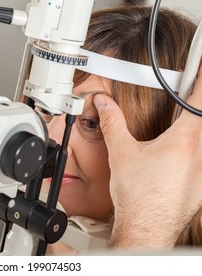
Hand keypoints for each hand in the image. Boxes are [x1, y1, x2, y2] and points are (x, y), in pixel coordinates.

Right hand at [93, 67, 201, 248]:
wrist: (146, 228)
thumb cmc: (137, 197)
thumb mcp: (121, 153)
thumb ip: (113, 122)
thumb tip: (105, 105)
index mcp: (183, 141)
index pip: (198, 101)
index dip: (200, 81)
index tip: (199, 70)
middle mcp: (200, 154)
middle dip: (195, 107)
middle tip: (184, 102)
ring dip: (194, 130)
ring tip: (175, 133)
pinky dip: (195, 151)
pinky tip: (179, 158)